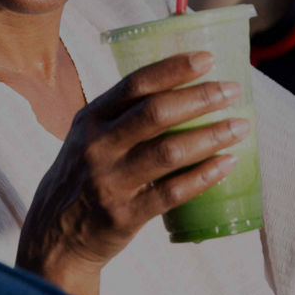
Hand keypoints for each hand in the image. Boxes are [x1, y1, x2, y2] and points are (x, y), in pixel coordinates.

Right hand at [16, 51, 249, 294]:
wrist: (55, 235)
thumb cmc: (83, 176)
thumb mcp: (88, 137)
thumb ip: (123, 116)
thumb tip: (183, 90)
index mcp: (90, 118)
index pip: (135, 84)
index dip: (173, 69)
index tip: (208, 59)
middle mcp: (97, 146)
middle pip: (155, 113)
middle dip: (200, 98)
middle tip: (233, 90)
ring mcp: (110, 181)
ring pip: (168, 152)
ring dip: (210, 136)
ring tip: (240, 126)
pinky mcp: (124, 214)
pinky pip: (172, 192)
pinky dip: (203, 176)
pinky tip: (226, 164)